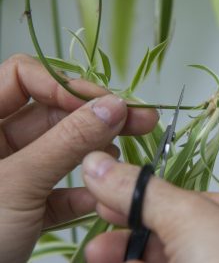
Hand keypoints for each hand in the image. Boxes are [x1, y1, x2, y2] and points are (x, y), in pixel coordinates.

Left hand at [0, 54, 157, 262]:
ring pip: (61, 151)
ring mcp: (15, 175)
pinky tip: (100, 198)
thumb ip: (67, 142)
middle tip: (139, 118)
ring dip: (93, 155)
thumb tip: (114, 107)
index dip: (62, 85)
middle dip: (96, 117)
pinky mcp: (27, 206)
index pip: (23, 77)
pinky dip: (82, 193)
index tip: (102, 104)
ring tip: (117, 161)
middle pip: (52, 114)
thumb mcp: (17, 183)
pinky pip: (59, 190)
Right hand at [82, 152, 218, 262]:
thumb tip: (95, 162)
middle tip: (98, 227)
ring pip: (172, 257)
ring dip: (130, 255)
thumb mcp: (190, 218)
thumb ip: (142, 192)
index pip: (189, 198)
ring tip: (96, 254)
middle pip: (177, 229)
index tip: (107, 195)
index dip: (144, 197)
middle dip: (132, 229)